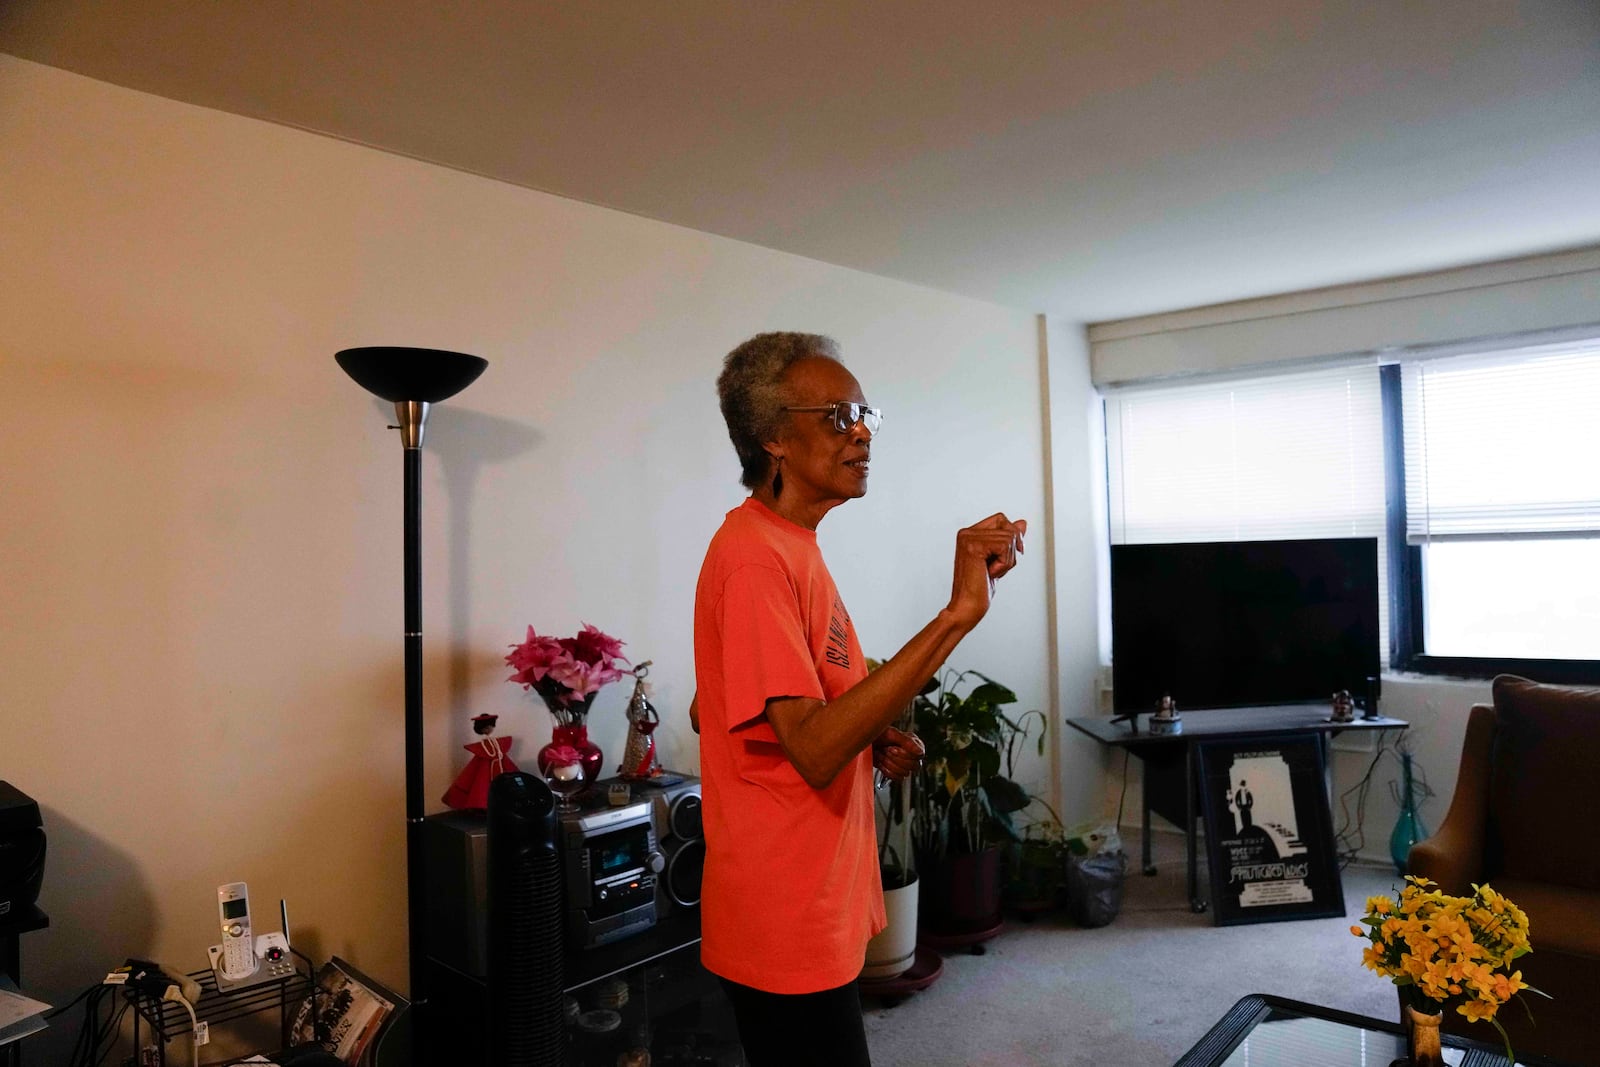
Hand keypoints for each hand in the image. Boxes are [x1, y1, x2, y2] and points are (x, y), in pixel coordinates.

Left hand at [872, 727, 924, 780]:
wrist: (865, 742)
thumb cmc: (878, 734)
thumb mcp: (892, 734)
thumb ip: (908, 742)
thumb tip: (920, 752)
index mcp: (914, 743)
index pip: (919, 755)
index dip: (905, 753)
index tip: (893, 748)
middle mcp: (911, 755)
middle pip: (914, 766)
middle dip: (895, 758)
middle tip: (885, 749)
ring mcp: (904, 765)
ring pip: (905, 772)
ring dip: (889, 763)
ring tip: (881, 754)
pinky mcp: (897, 772)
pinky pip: (898, 778)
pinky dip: (887, 771)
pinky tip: (881, 762)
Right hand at [947, 513, 1026, 627]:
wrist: (967, 607)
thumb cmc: (980, 588)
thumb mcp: (1000, 559)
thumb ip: (1009, 540)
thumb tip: (1023, 522)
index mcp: (969, 534)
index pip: (1001, 519)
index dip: (1013, 535)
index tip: (1012, 554)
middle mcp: (966, 532)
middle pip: (1008, 527)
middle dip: (1011, 550)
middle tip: (996, 567)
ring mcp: (968, 538)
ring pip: (1009, 537)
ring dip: (1008, 560)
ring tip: (991, 572)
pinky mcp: (974, 547)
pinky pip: (1005, 546)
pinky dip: (1005, 564)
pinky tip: (990, 573)